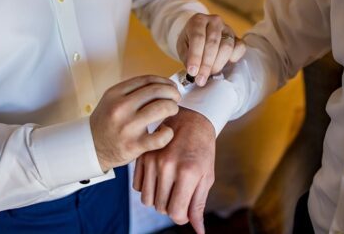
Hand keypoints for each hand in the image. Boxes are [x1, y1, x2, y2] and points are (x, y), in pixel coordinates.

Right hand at [91, 75, 179, 171]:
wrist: (92, 147)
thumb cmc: (106, 123)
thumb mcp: (112, 101)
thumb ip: (133, 92)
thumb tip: (162, 85)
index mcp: (115, 94)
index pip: (147, 80)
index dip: (164, 81)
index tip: (171, 86)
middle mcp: (120, 108)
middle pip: (157, 91)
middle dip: (172, 93)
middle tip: (176, 98)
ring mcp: (128, 126)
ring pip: (162, 108)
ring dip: (173, 108)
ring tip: (172, 111)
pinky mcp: (135, 145)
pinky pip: (161, 137)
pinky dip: (168, 133)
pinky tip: (166, 131)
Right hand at [133, 108, 215, 233]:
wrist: (191, 121)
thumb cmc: (203, 151)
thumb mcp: (206, 176)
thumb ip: (198, 204)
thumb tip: (198, 231)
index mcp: (188, 172)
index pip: (176, 212)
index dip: (181, 217)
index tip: (185, 211)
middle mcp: (168, 167)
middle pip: (161, 207)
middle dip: (171, 207)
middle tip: (180, 194)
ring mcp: (152, 161)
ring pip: (146, 200)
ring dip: (157, 200)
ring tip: (169, 188)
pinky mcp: (141, 157)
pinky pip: (137, 187)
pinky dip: (147, 188)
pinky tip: (159, 178)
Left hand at [177, 13, 246, 86]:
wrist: (201, 33)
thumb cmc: (190, 41)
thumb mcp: (182, 46)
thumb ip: (187, 57)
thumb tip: (194, 72)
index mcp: (198, 20)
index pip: (198, 38)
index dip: (195, 56)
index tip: (192, 72)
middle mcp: (215, 21)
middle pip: (213, 43)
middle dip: (207, 64)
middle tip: (201, 79)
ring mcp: (228, 28)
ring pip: (227, 47)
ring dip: (218, 64)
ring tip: (210, 74)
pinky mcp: (237, 37)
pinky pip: (240, 48)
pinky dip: (233, 58)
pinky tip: (225, 64)